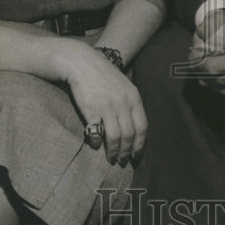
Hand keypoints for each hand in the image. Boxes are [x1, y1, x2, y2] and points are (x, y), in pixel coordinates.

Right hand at [57, 41, 147, 163]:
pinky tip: (95, 144)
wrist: (82, 63)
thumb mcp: (124, 86)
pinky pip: (96, 133)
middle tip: (123, 161)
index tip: (136, 155)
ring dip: (113, 152)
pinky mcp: (91, 110)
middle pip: (129, 135)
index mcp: (134, 97)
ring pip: (115, 138)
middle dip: (126, 152)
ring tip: (111, 158)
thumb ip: (131, 104)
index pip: (142, 127)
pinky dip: (96, 142)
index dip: (140, 145)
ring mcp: (107, 107)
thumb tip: (135, 129)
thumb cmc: (103, 75)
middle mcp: (123, 103)